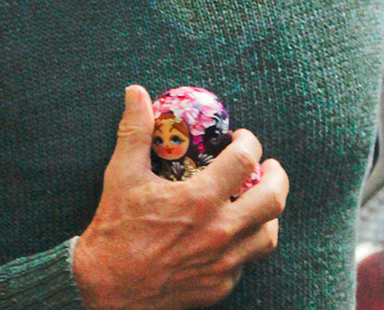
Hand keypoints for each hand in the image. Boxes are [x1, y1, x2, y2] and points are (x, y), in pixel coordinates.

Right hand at [72, 85, 287, 309]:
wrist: (106, 290)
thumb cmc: (115, 230)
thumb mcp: (122, 175)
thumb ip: (134, 131)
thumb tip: (136, 92)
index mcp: (199, 200)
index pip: (245, 161)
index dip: (250, 143)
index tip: (243, 139)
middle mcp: (220, 233)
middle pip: (273, 199)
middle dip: (277, 176)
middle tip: (269, 166)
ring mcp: (223, 264)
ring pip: (268, 235)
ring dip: (268, 213)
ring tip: (257, 200)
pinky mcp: (220, 287)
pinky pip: (247, 262)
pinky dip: (246, 243)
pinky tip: (233, 234)